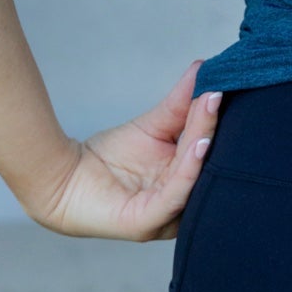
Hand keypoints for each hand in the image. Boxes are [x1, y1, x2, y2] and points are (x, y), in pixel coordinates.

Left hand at [28, 62, 221, 240]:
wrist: (62, 180)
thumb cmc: (107, 159)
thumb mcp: (152, 126)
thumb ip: (181, 102)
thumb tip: (205, 68)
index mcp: (187, 179)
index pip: (211, 148)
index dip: (221, 119)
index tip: (228, 85)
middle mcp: (183, 200)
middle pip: (206, 160)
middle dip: (215, 124)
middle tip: (223, 90)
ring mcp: (167, 216)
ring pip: (195, 176)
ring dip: (206, 141)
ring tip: (212, 106)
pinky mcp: (147, 223)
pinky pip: (175, 195)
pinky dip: (190, 169)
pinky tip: (198, 143)